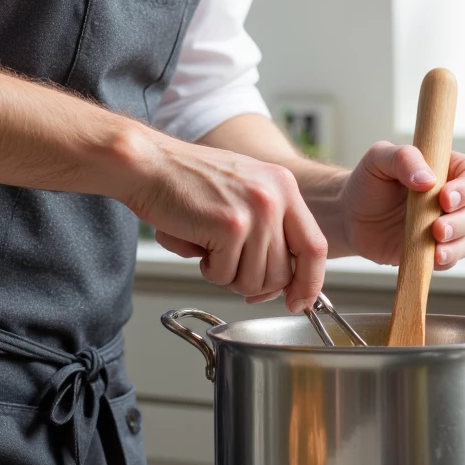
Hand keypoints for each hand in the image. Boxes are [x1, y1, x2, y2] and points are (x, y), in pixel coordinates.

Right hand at [126, 131, 328, 312]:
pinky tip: (196, 243)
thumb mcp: (244, 188)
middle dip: (255, 284)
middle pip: (283, 273)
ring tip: (209, 247)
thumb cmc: (187, 178)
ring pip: (255, 281)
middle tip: (228, 266)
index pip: (315, 247)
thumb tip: (285, 280)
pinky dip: (208, 269)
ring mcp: (255, 211)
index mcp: (284, 185)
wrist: (148, 163)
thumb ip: (270, 225)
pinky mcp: (229, 226)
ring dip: (227, 276)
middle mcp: (276, 197)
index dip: (308, 283)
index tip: (297, 301)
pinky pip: (225, 275)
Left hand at [340, 141, 464, 269]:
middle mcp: (450, 199)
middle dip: (462, 220)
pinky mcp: (434, 250)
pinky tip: (433, 258)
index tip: (446, 196)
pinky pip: (452, 258)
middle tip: (438, 227)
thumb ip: (403, 158)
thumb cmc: (367, 181)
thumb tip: (427, 179)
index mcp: (445, 169)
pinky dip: (447, 259)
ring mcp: (444, 226)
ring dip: (455, 242)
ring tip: (435, 246)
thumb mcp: (378, 158)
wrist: (349, 216)